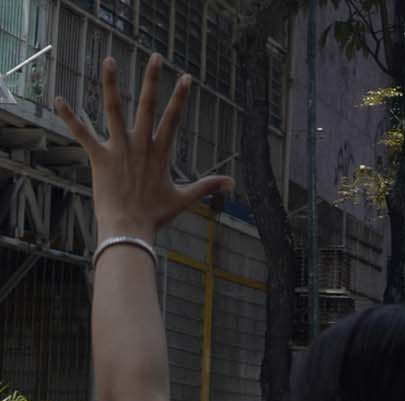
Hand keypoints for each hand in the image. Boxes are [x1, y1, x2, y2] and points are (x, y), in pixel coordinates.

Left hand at [55, 55, 232, 243]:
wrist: (130, 228)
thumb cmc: (156, 215)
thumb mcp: (185, 198)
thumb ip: (208, 186)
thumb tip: (233, 184)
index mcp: (161, 152)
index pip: (174, 119)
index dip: (181, 97)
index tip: (186, 78)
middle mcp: (141, 145)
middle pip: (148, 105)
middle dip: (152, 79)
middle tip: (155, 56)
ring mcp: (120, 149)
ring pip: (114, 109)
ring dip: (110, 83)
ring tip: (109, 60)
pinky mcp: (100, 157)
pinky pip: (82, 133)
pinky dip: (70, 117)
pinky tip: (58, 99)